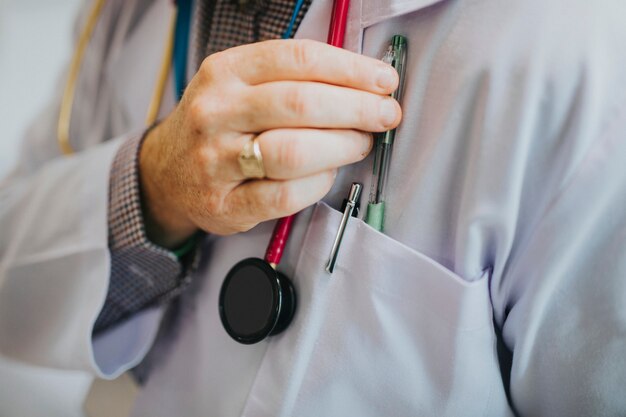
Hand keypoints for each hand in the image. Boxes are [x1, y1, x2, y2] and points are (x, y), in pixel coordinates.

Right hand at [139, 39, 400, 247]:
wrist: (167, 173)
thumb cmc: (218, 125)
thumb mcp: (239, 84)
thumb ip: (290, 78)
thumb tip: (363, 83)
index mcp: (226, 72)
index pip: (298, 59)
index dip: (351, 68)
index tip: (383, 80)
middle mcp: (216, 112)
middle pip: (301, 104)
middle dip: (358, 108)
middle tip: (386, 115)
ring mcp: (216, 160)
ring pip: (293, 151)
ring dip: (342, 146)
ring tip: (360, 143)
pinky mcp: (225, 204)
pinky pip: (284, 195)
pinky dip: (318, 184)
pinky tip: (328, 174)